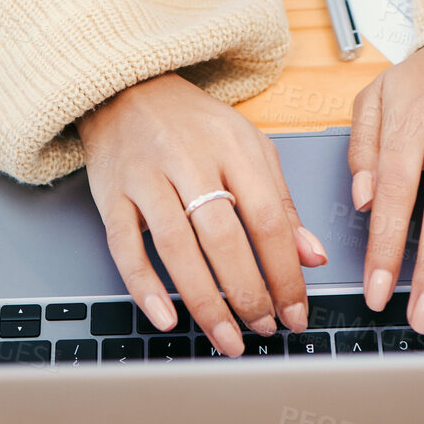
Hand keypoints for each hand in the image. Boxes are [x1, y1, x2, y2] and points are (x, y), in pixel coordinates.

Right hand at [76, 72, 327, 356]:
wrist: (129, 86)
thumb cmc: (195, 124)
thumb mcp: (250, 148)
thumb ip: (282, 202)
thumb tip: (312, 257)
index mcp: (234, 147)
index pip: (268, 218)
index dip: (285, 272)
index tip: (296, 311)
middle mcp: (190, 160)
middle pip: (224, 237)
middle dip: (249, 293)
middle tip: (264, 329)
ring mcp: (146, 177)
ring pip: (177, 247)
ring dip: (205, 301)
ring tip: (228, 337)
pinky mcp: (111, 193)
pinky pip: (125, 245)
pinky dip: (144, 285)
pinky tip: (166, 316)